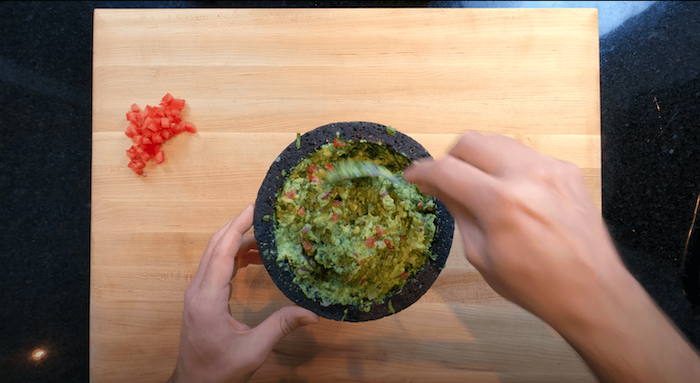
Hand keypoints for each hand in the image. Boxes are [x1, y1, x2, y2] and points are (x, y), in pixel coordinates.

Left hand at [169, 204, 318, 382]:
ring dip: (238, 240)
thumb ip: (281, 326)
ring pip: (215, 253)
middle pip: (216, 245)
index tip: (255, 207)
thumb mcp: (253, 350)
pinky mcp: (200, 297)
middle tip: (264, 212)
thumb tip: (312, 313)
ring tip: (267, 236)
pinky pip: (216, 266)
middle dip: (239, 224)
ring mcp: (196, 292)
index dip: (238, 225)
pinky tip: (255, 258)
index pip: (223, 250)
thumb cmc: (218, 370)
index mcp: (208, 298)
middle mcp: (198, 289)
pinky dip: (235, 255)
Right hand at [404, 131, 699, 382]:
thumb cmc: (534, 285)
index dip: (422, 171)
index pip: (447, 170)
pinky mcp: (567, 171)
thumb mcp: (482, 256)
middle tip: (447, 181)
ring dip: (480, 159)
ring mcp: (551, 168)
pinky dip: (509, 167)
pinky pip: (526, 155)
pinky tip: (513, 193)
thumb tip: (439, 187)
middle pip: (471, 142)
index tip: (412, 177)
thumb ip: (460, 213)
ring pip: (499, 142)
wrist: (592, 291)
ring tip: (479, 185)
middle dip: (451, 158)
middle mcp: (527, 175)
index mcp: (501, 203)